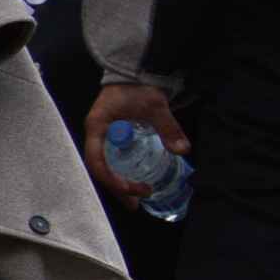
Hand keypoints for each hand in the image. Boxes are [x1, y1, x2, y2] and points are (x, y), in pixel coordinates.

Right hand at [83, 82, 188, 201]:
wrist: (134, 73)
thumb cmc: (138, 87)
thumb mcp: (154, 106)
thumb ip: (168, 127)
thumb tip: (183, 150)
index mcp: (97, 127)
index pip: (96, 160)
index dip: (111, 179)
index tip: (132, 189)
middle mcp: (96, 136)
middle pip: (101, 169)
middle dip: (117, 189)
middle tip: (136, 205)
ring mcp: (103, 138)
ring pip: (106, 167)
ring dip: (119, 185)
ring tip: (136, 201)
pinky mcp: (113, 139)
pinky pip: (114, 161)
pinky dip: (123, 173)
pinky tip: (136, 182)